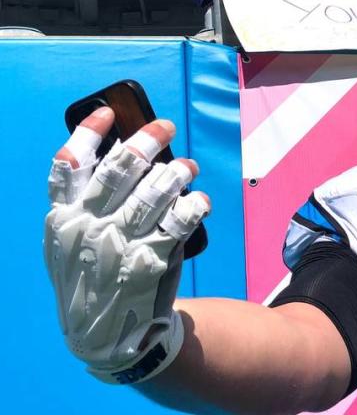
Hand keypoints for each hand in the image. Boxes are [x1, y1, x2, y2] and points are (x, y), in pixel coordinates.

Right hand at [44, 107, 208, 383]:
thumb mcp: (68, 243)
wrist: (106, 337)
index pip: (68, 167)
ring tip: (188, 166)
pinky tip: (201, 200)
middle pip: (119, 171)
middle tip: (165, 126)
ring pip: (154, 192)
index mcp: (62, 219)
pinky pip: (180, 220)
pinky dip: (195, 204)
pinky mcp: (151, 261)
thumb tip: (119, 154)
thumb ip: (82, 205)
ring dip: (176, 171)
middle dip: (146, 140)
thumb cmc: (90, 276)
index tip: (109, 113)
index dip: (88, 134)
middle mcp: (88, 228)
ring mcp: (119, 245)